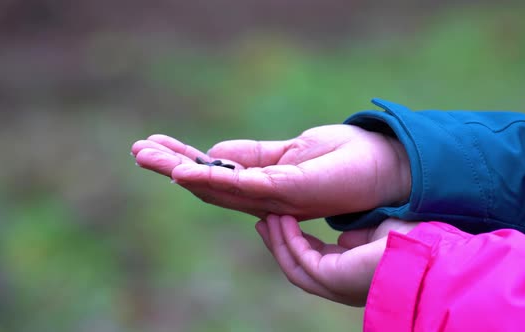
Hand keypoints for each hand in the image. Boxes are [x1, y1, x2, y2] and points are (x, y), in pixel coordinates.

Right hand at [131, 124, 410, 219]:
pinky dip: (216, 180)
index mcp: (263, 177)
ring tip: (146, 156)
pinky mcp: (294, 192)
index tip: (150, 144)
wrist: (389, 169)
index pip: (214, 168)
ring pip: (220, 187)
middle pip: (209, 182)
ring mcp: (277, 194)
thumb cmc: (345, 159)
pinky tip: (187, 173)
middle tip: (135, 152)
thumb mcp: (292, 150)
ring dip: (181, 171)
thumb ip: (253, 157)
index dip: (181, 158)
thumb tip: (214, 153)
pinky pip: (248, 185)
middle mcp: (264, 190)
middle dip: (170, 166)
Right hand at [256, 215, 418, 305]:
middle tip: (263, 221)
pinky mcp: (333, 278)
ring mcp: (335, 285)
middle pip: (297, 266)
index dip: (295, 241)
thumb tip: (344, 238)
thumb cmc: (411, 241)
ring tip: (266, 219)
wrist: (429, 251)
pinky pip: (300, 258)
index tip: (282, 220)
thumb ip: (356, 238)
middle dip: (277, 244)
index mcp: (350, 274)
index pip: (314, 261)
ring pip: (293, 266)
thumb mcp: (376, 235)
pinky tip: (282, 220)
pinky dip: (288, 239)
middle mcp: (340, 285)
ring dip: (277, 242)